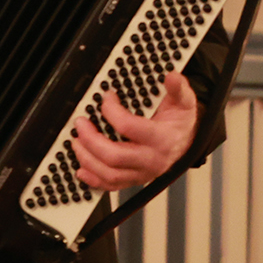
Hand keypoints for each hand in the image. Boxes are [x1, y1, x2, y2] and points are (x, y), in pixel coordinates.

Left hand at [72, 72, 200, 190]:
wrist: (186, 143)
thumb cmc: (180, 124)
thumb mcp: (184, 104)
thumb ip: (179, 90)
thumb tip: (173, 76)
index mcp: (162, 139)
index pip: (129, 128)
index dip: (112, 111)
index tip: (105, 98)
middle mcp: (151, 160)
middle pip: (114, 156)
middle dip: (91, 140)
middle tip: (80, 124)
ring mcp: (142, 173)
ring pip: (109, 174)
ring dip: (87, 159)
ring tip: (76, 142)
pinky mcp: (133, 179)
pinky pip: (111, 186)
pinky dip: (93, 180)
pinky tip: (81, 169)